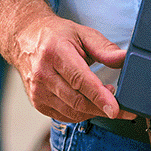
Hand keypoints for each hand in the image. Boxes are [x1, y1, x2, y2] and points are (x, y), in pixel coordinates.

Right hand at [5, 9, 135, 122]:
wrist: (26, 39)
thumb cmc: (57, 35)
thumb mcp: (83, 34)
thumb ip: (105, 48)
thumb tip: (125, 58)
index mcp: (55, 52)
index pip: (79, 79)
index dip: (99, 96)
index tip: (115, 108)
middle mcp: (42, 74)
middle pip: (76, 100)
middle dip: (102, 107)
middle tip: (120, 105)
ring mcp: (37, 91)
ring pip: (71, 112)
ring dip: (93, 111)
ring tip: (106, 100)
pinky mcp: (37, 102)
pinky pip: (64, 116)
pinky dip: (81, 114)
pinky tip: (90, 104)